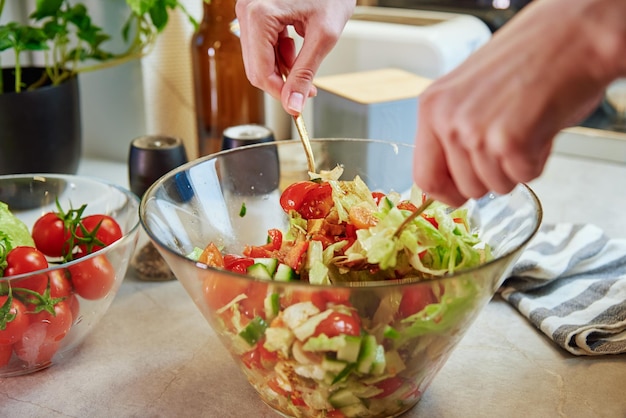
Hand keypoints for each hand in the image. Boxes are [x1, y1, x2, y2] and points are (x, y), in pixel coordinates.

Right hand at [236, 0, 355, 114]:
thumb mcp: (323, 36)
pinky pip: (261, 44)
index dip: (279, 93)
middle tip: (307, 88)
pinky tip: (298, 47)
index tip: (297, 105)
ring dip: (283, 67)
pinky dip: (281, 53)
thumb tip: (293, 104)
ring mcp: (249, 10)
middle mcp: (247, 11)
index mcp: (259, 14)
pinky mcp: (255, 11)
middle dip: (282, 81)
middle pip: (256, 66)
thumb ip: (306, 72)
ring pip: (258, 58)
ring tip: (307, 62)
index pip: (259, 72)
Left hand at [413, 0, 625, 206]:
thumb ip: (454, 131)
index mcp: (432, 107)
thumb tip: (453, 175)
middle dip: (491, 176)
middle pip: (464, 187)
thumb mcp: (469, 94)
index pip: (424, 176)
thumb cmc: (527, 59)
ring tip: (526, 127)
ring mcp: (476, 133)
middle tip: (509, 144)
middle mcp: (448, 121)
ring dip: (516, 166)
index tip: (459, 194)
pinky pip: (524, 177)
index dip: (446, 193)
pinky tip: (540, 128)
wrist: (570, 36)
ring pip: (496, 186)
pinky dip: (538, 160)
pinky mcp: (510, 142)